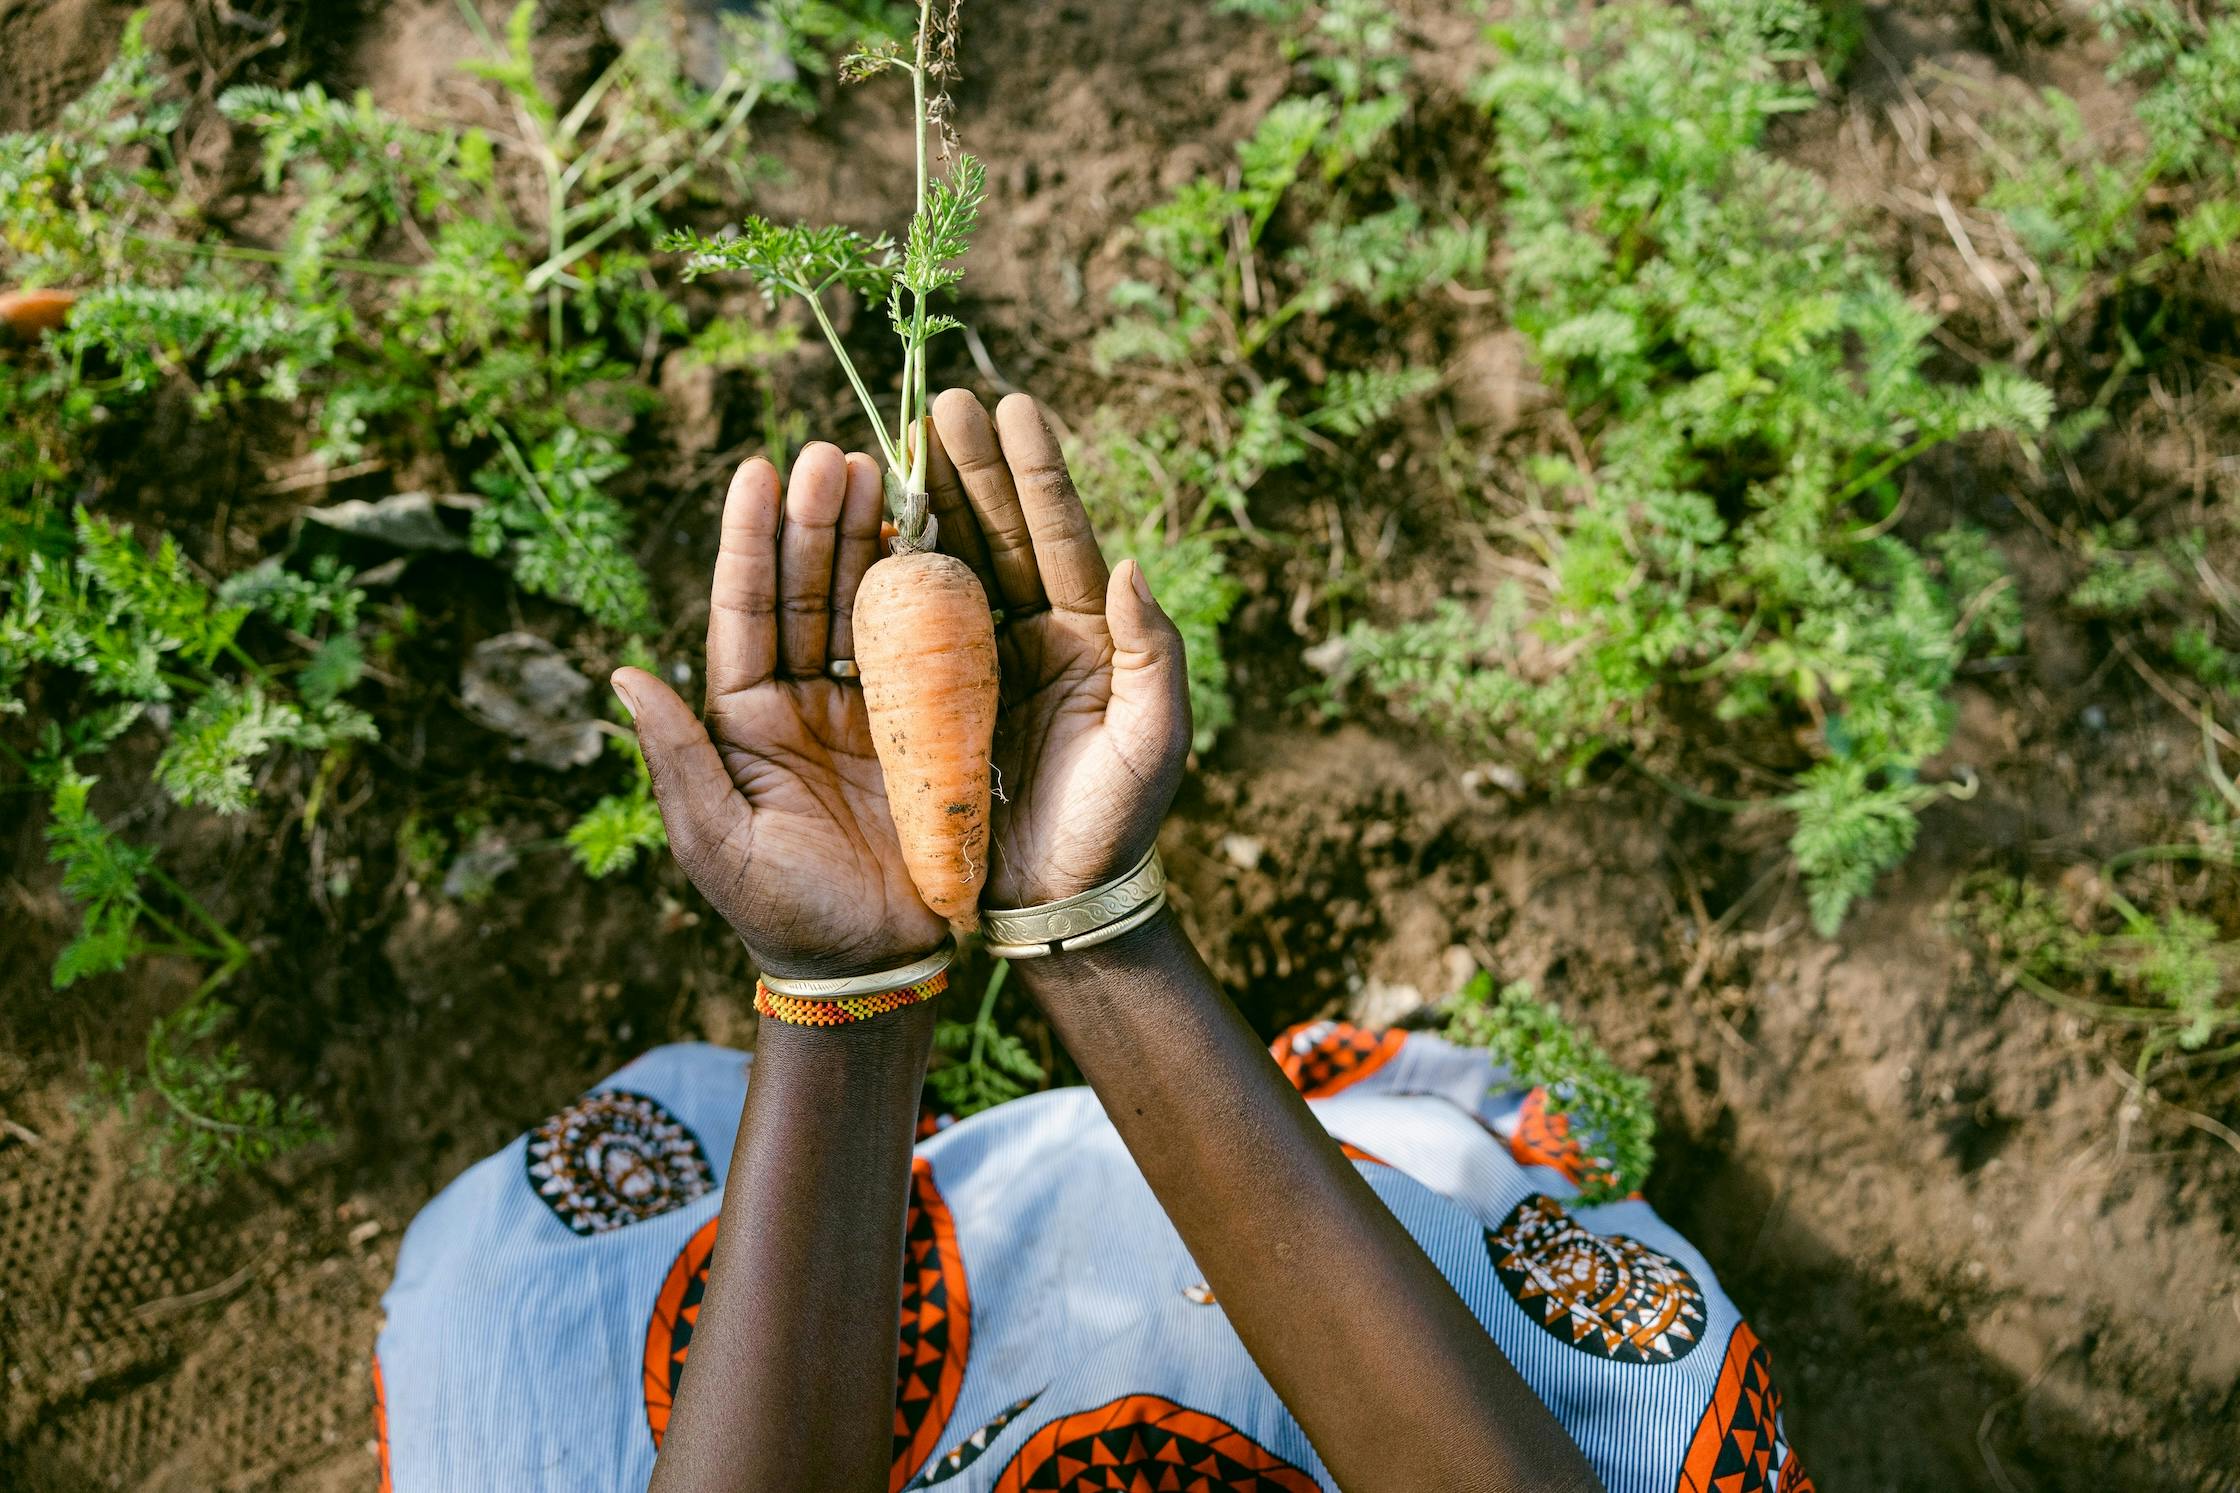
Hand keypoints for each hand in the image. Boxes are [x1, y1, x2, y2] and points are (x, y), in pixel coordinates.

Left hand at [613, 444, 946, 975]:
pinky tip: (937, 539)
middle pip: (806, 592)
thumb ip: (676, 759)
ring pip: (862, 606)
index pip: (744, 613)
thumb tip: (621, 673)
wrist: (875, 971)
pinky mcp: (926, 728)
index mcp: (744, 722)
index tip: (754, 471)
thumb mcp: (719, 843)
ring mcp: (865, 712)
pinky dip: (928, 594)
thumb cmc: (785, 915)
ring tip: (880, 471)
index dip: (748, 543)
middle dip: (816, 520)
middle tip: (833, 454)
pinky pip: (924, 650)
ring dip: (869, 538)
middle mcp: (801, 704)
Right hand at [923, 390, 1191, 906]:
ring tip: (888, 445)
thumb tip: (1130, 566)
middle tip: (936, 404)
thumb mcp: (1151, 743)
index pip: (1062, 536)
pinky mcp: (934, 696)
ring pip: (950, 565)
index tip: (1010, 404)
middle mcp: (1036, 634)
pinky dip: (885, 575)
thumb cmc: (1115, 826)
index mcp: (1091, 635)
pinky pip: (906, 625)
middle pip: (999, 533)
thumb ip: (1152, 656)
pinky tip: (859, 532)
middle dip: (967, 467)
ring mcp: (982, 661)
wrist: (1059, 904)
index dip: (1036, 471)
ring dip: (921, 505)